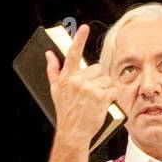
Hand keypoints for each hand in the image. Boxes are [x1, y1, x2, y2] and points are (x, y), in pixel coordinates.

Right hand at [45, 23, 115, 144]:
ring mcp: (89, 88)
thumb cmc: (66, 112)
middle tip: (90, 95)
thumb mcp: (56, 91)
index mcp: (67, 77)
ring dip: (105, 90)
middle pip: (97, 69)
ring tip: (95, 101)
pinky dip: (112, 97)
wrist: (73, 132)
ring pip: (106, 80)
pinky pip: (113, 89)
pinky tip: (103, 104)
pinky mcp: (100, 96)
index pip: (73, 54)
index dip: (79, 39)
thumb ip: (53, 71)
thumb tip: (49, 54)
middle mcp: (77, 81)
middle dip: (97, 80)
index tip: (84, 28)